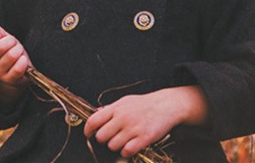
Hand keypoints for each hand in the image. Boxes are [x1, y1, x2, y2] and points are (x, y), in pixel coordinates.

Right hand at [0, 11, 30, 87]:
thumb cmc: (7, 49)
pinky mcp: (9, 80)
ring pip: (11, 56)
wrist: (18, 70)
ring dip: (19, 51)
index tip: (0, 35)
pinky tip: (23, 61)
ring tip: (18, 52)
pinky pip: (18, 68)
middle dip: (11, 41)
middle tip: (13, 44)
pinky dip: (23, 61)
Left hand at [83, 86, 208, 157]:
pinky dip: (126, 152)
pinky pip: (127, 151)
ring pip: (113, 146)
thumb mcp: (125, 101)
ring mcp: (133, 128)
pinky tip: (130, 146)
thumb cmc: (144, 104)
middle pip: (101, 136)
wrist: (166, 105)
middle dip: (104, 140)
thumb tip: (95, 113)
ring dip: (116, 147)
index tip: (88, 134)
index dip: (88, 130)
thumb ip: (110, 109)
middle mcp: (122, 118)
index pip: (93, 120)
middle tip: (110, 138)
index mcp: (116, 108)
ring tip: (123, 142)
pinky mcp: (144, 138)